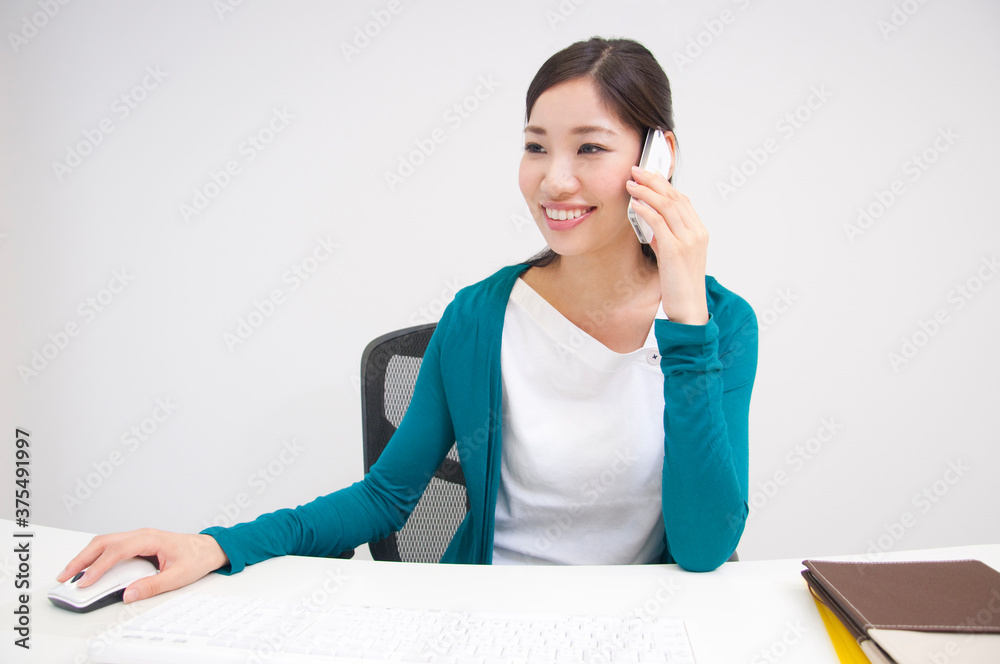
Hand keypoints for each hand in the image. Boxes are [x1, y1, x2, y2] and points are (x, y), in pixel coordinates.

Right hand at [57, 529, 228, 602]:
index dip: (99, 566)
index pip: (118, 550)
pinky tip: (88, 568)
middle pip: (104, 542)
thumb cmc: (196, 557)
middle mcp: (142, 534)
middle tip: (65, 576)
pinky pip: (111, 546)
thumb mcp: (178, 576)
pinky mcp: (137, 543)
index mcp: (151, 538)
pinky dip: (96, 556)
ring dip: (86, 556)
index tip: (86, 581)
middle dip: (82, 558)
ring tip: (71, 573)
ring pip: (105, 542)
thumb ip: (152, 586)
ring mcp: (138, 537)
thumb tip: (128, 594)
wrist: (208, 548)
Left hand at [626, 166, 709, 324]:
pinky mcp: (675, 251)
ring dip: (647, 191)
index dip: (664, 184)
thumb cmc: (681, 285)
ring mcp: (688, 241)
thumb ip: (666, 237)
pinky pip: (659, 223)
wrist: (688, 309)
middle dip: (653, 181)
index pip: (682, 200)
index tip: (648, 175)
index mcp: (699, 232)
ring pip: (667, 206)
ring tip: (631, 183)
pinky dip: (646, 210)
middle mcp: (696, 233)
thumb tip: (650, 221)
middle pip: (675, 197)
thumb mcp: (675, 256)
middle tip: (636, 170)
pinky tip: (635, 204)